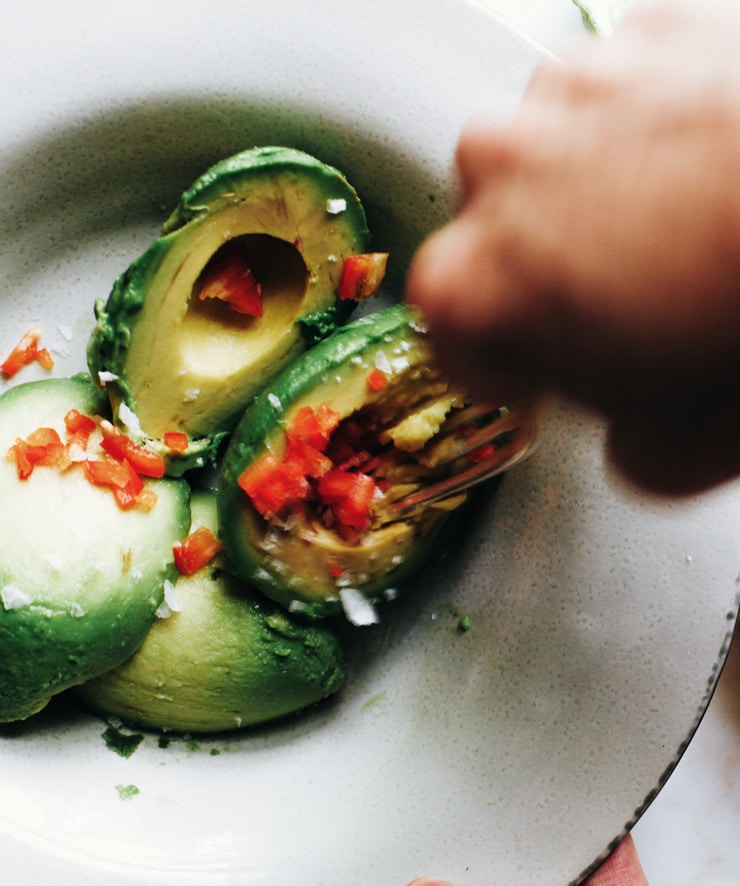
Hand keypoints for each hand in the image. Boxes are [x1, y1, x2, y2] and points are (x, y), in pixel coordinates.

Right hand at [405, 1, 739, 494]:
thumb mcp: (671, 448)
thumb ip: (615, 442)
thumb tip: (633, 431)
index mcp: (475, 280)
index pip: (447, 338)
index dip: (496, 367)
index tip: (530, 377)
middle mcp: (500, 165)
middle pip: (490, 232)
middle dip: (537, 270)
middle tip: (613, 311)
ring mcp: (573, 85)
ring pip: (550, 149)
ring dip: (589, 190)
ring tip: (671, 232)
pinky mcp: (652, 29)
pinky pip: (625, 92)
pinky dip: (651, 129)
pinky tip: (703, 174)